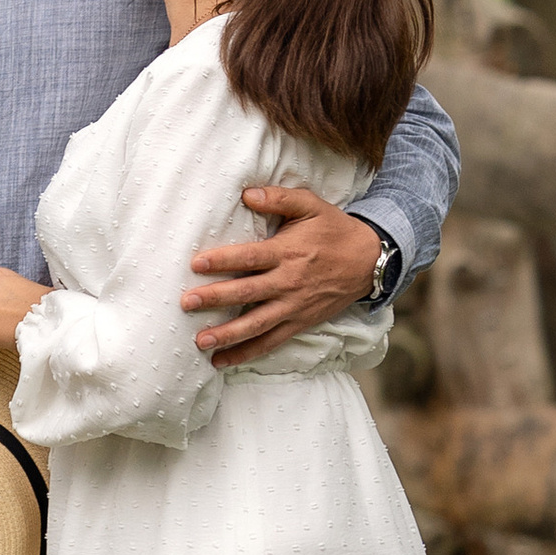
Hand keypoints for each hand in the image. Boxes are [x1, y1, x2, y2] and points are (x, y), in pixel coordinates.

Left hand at [182, 187, 380, 362]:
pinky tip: (221, 361)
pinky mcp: (299, 323)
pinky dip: (246, 353)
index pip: (250, 257)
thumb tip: (246, 193)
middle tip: (187, 303)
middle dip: (216, 298)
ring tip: (200, 341)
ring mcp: (294, 306)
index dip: (223, 260)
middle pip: (247, 292)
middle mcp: (289, 282)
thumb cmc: (333, 230)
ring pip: (257, 324)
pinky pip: (271, 342)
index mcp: (288, 252)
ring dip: (227, 335)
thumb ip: (279, 198)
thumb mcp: (311, 205)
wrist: (368, 261)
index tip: (196, 264)